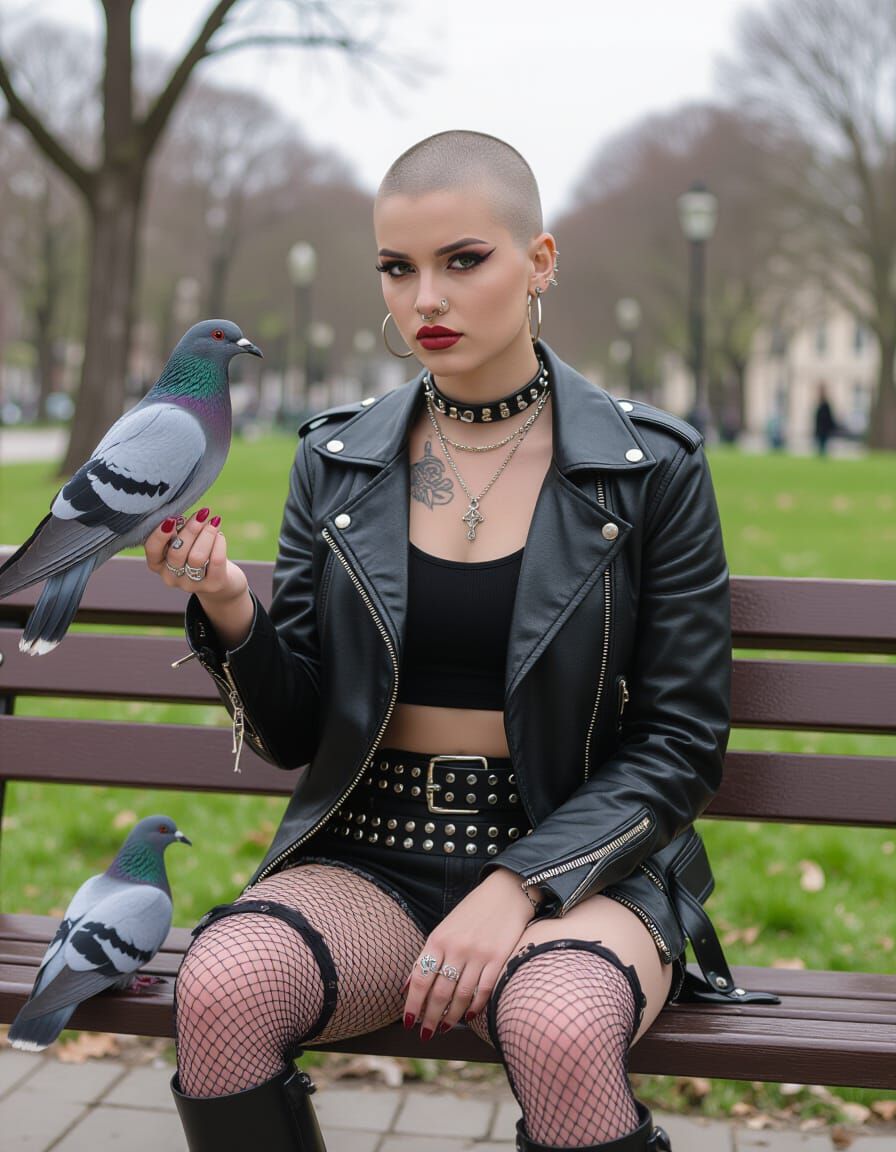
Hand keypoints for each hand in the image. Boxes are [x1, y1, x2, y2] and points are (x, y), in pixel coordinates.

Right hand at [144, 508, 252, 646]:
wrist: (220, 581)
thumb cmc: (196, 552)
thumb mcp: (182, 542)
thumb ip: (177, 530)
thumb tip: (179, 511)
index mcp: (158, 563)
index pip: (152, 549)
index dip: (160, 534)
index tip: (172, 518)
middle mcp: (170, 577)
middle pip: (177, 552)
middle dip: (190, 530)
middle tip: (202, 514)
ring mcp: (191, 585)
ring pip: (197, 557)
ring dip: (207, 534)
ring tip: (214, 522)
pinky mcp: (212, 585)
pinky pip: (216, 560)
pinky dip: (219, 543)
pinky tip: (220, 535)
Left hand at [403, 868, 534, 1040]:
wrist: (505, 893)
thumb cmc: (471, 913)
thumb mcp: (443, 929)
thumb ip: (426, 957)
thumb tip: (406, 987)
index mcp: (438, 939)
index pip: (420, 978)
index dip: (413, 1004)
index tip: (408, 1022)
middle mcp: (457, 948)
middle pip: (439, 992)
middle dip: (430, 1017)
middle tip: (426, 1033)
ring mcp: (479, 954)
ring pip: (461, 996)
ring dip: (451, 1017)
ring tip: (445, 1028)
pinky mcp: (499, 959)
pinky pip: (484, 991)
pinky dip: (475, 1007)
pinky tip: (469, 1017)